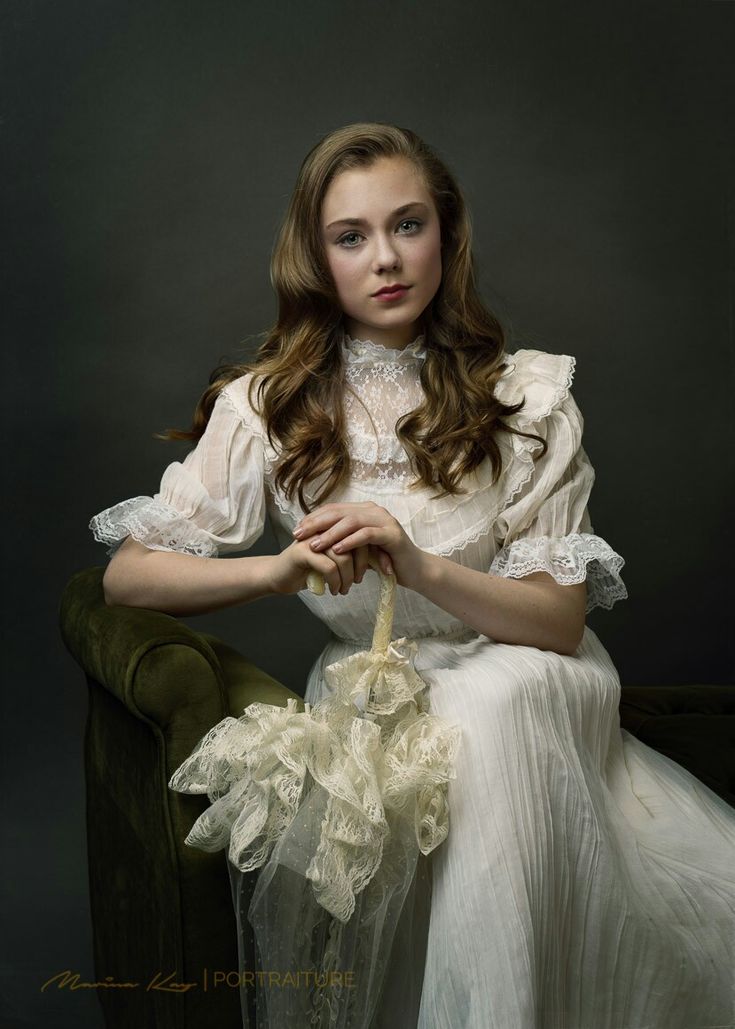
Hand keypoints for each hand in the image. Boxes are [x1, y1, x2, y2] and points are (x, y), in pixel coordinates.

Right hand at [270, 535, 373, 596]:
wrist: (277, 577)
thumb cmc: (306, 570)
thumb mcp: (333, 562)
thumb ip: (350, 556)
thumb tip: (376, 560)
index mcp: (332, 527)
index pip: (360, 534)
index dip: (372, 552)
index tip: (377, 570)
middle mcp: (323, 529)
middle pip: (355, 543)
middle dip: (361, 566)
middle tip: (357, 581)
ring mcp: (312, 539)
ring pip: (343, 557)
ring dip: (347, 578)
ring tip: (344, 589)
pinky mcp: (303, 552)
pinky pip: (329, 567)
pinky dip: (335, 582)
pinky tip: (333, 590)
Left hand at [292, 501, 427, 591]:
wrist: (414, 571)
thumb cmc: (386, 561)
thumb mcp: (359, 549)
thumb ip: (343, 541)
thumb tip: (315, 542)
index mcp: (365, 511)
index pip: (334, 509)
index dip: (314, 518)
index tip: (297, 530)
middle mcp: (374, 511)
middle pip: (340, 513)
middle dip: (316, 524)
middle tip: (299, 534)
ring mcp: (384, 520)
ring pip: (352, 522)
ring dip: (331, 534)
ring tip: (315, 545)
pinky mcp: (392, 534)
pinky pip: (367, 535)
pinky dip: (350, 541)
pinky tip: (337, 549)